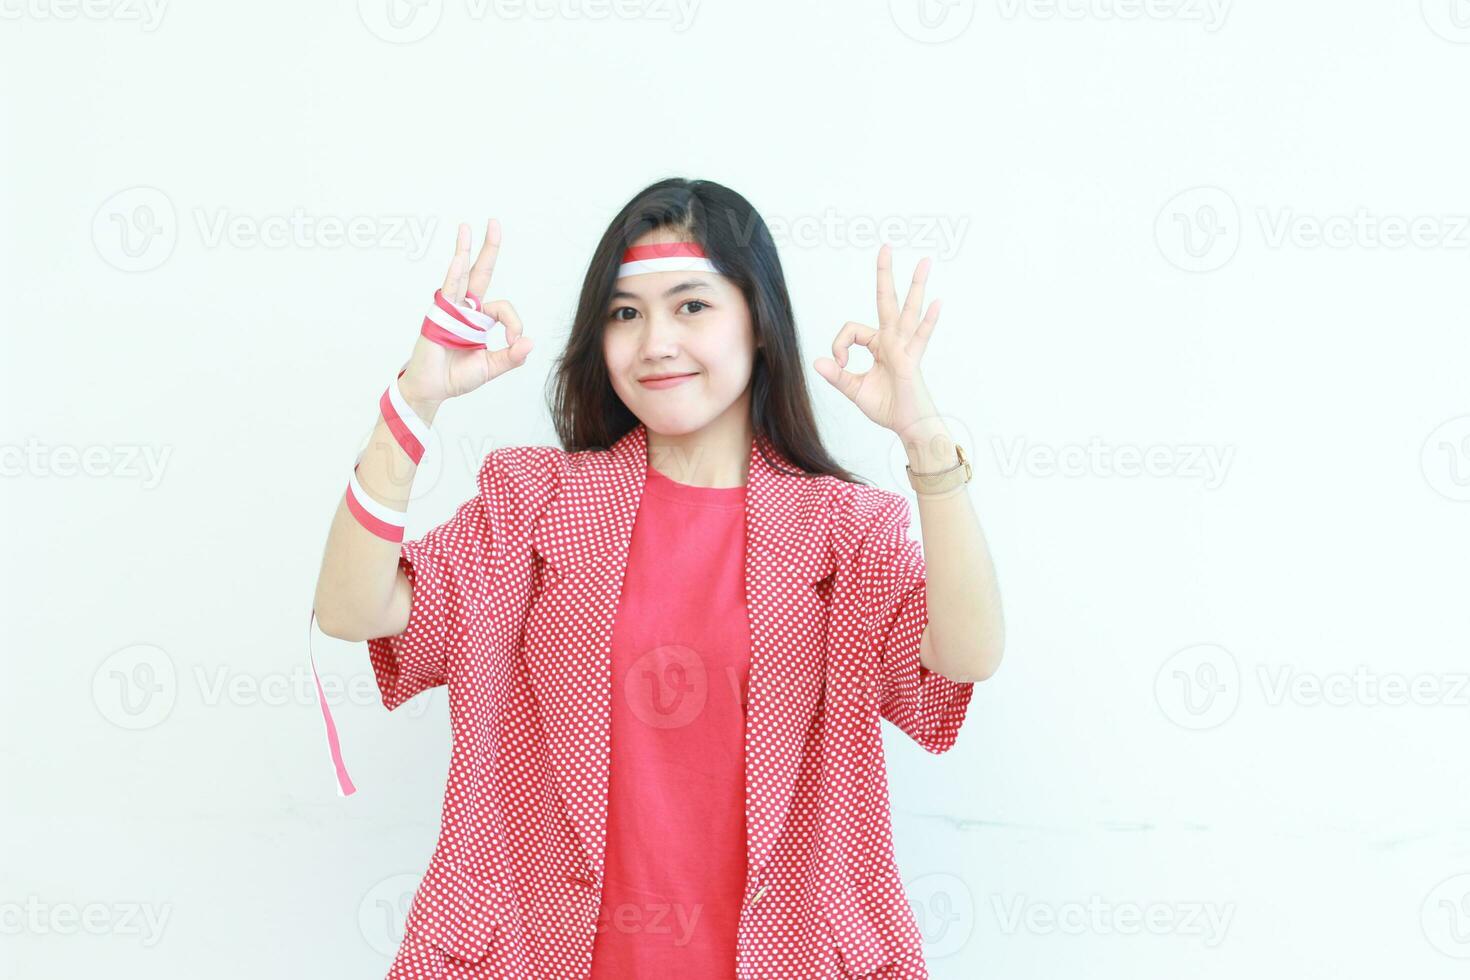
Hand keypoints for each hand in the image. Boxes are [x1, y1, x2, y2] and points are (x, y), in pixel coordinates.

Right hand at [397, 218, 533, 408]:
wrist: (434, 390)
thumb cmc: (457, 377)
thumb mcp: (491, 367)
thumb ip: (511, 357)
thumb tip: (530, 342)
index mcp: (479, 319)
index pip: (504, 309)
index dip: (515, 323)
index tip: (516, 343)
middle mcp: (465, 309)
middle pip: (479, 273)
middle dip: (488, 248)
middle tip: (494, 222)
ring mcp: (450, 310)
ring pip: (461, 276)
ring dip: (464, 250)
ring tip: (466, 227)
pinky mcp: (438, 316)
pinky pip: (448, 292)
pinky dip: (453, 275)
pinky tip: (458, 259)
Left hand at [813, 244, 941, 434]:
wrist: (908, 424)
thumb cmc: (886, 406)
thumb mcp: (854, 389)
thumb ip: (837, 376)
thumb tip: (818, 362)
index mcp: (877, 344)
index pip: (851, 329)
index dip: (838, 344)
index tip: (837, 364)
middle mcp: (892, 340)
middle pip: (887, 300)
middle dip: (885, 274)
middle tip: (886, 246)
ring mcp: (905, 347)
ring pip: (908, 310)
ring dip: (916, 285)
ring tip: (925, 261)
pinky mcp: (912, 361)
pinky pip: (920, 337)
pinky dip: (929, 321)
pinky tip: (937, 302)